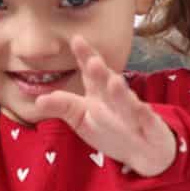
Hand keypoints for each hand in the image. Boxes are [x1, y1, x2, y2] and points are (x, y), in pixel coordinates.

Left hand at [32, 36, 176, 176]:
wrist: (143, 151)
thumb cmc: (110, 130)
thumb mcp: (81, 119)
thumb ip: (63, 107)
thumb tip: (38, 100)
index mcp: (99, 93)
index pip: (91, 72)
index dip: (86, 56)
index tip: (76, 40)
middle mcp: (117, 98)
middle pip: (108, 83)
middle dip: (101, 72)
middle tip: (92, 61)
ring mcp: (134, 112)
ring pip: (127, 101)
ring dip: (121, 92)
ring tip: (113, 82)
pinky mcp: (151, 128)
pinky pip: (147, 121)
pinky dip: (144, 116)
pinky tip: (141, 110)